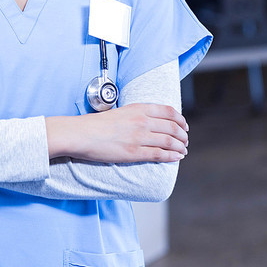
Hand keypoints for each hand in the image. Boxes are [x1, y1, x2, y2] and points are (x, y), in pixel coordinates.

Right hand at [46, 103, 187, 163]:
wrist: (81, 134)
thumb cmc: (96, 124)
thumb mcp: (120, 111)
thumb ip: (136, 115)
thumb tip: (149, 122)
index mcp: (138, 108)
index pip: (168, 111)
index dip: (180, 119)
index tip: (184, 125)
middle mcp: (142, 121)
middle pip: (172, 127)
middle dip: (183, 135)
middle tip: (185, 140)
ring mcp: (139, 137)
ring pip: (169, 141)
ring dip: (180, 147)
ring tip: (183, 150)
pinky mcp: (134, 152)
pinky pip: (159, 154)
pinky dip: (171, 156)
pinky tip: (176, 157)